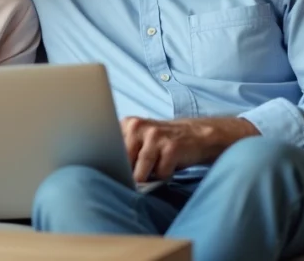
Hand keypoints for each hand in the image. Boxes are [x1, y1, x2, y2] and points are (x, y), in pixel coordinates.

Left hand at [121, 116, 258, 181]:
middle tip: (137, 177)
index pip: (109, 149)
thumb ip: (123, 151)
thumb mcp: (139, 139)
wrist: (196, 135)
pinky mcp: (171, 148)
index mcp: (127, 124)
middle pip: (123, 163)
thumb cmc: (161, 143)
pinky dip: (163, 177)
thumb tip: (108, 174)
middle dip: (129, 175)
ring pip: (140, 171)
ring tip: (153, 171)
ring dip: (147, 178)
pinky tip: (169, 167)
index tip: (112, 174)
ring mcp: (155, 136)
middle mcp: (138, 126)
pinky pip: (160, 174)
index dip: (112, 165)